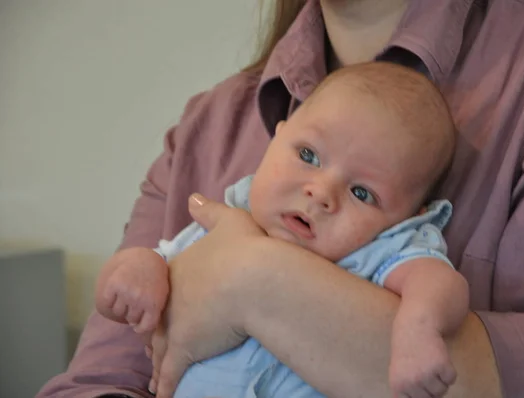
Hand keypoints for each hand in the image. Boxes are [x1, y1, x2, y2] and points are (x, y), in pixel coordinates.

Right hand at [99, 247, 168, 332]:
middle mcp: (140, 300)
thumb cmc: (156, 278)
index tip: (137, 325)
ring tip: (125, 297)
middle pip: (130, 319)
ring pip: (118, 312)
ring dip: (120, 307)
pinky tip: (114, 294)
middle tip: (133, 304)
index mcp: (154, 304)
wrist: (146, 257)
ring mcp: (126, 292)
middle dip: (131, 314)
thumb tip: (138, 328)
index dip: (140, 327)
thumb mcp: (162, 294)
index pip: (145, 326)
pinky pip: (107, 303)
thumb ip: (154, 311)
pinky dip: (109, 301)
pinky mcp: (113, 285)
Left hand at [150, 194, 267, 397]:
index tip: (165, 312)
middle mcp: (170, 298)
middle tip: (154, 345)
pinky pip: (171, 373)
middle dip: (155, 333)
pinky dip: (165, 386)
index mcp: (179, 270)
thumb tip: (193, 197)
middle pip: (158, 319)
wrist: (255, 276)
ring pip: (160, 347)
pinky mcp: (185, 349)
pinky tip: (161, 396)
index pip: (164, 291)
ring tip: (154, 372)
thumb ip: (209, 210)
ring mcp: (175, 325)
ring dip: (157, 360)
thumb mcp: (229, 220)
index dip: (165, 302)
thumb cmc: (246, 248)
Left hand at [389, 317, 456, 397]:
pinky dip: (449, 371)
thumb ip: (407, 391)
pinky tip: (438, 358)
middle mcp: (411, 383)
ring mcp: (426, 374)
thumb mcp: (399, 373)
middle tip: (425, 371)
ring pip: (443, 390)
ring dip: (441, 379)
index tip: (422, 386)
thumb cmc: (407, 351)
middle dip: (431, 388)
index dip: (421, 395)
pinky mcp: (441, 365)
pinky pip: (451, 379)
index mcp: (398, 386)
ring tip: (430, 363)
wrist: (415, 327)